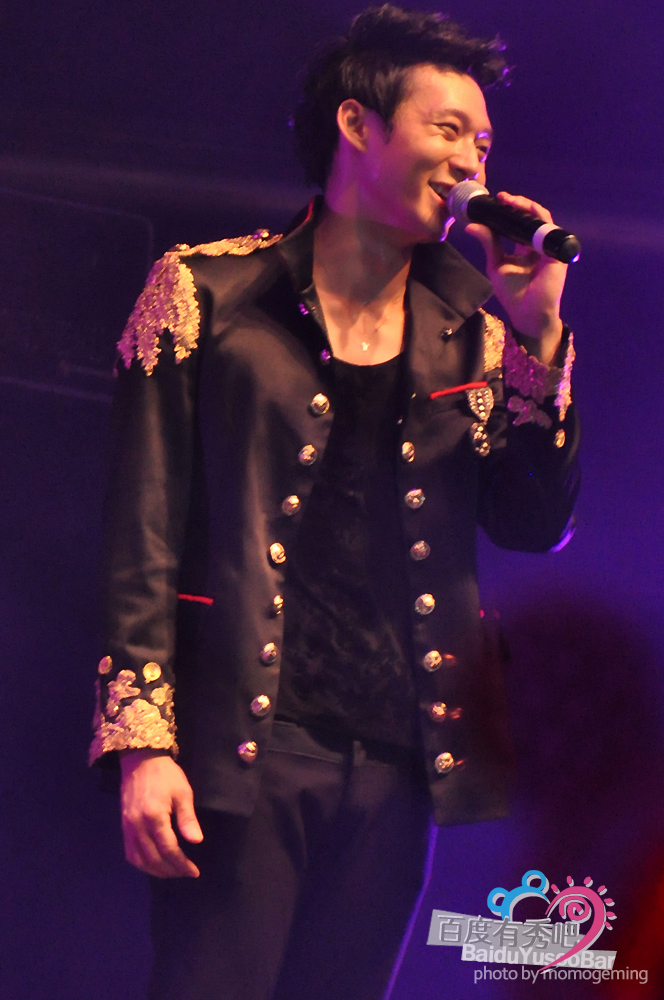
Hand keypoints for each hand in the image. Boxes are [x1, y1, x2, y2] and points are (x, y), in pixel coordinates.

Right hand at [120, 749, 203, 877]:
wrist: (140, 760)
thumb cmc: (166, 774)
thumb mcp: (182, 792)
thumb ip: (187, 819)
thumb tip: (196, 841)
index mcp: (154, 817)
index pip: (169, 850)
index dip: (182, 864)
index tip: (194, 871)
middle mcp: (137, 826)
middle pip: (154, 859)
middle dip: (171, 871)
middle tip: (186, 872)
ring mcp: (127, 828)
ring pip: (139, 861)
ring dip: (156, 871)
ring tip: (173, 871)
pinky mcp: (123, 826)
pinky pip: (130, 853)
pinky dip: (142, 864)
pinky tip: (154, 864)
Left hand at [466, 192, 565, 363]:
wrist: (527, 313)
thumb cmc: (513, 293)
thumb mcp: (496, 264)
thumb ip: (489, 243)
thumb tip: (471, 226)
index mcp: (526, 247)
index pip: (519, 223)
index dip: (509, 211)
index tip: (496, 201)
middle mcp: (539, 244)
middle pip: (531, 217)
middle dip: (517, 204)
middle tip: (501, 197)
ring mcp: (549, 247)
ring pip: (541, 218)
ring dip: (526, 207)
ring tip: (510, 201)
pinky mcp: (556, 251)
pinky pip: (548, 228)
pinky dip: (537, 217)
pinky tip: (524, 211)